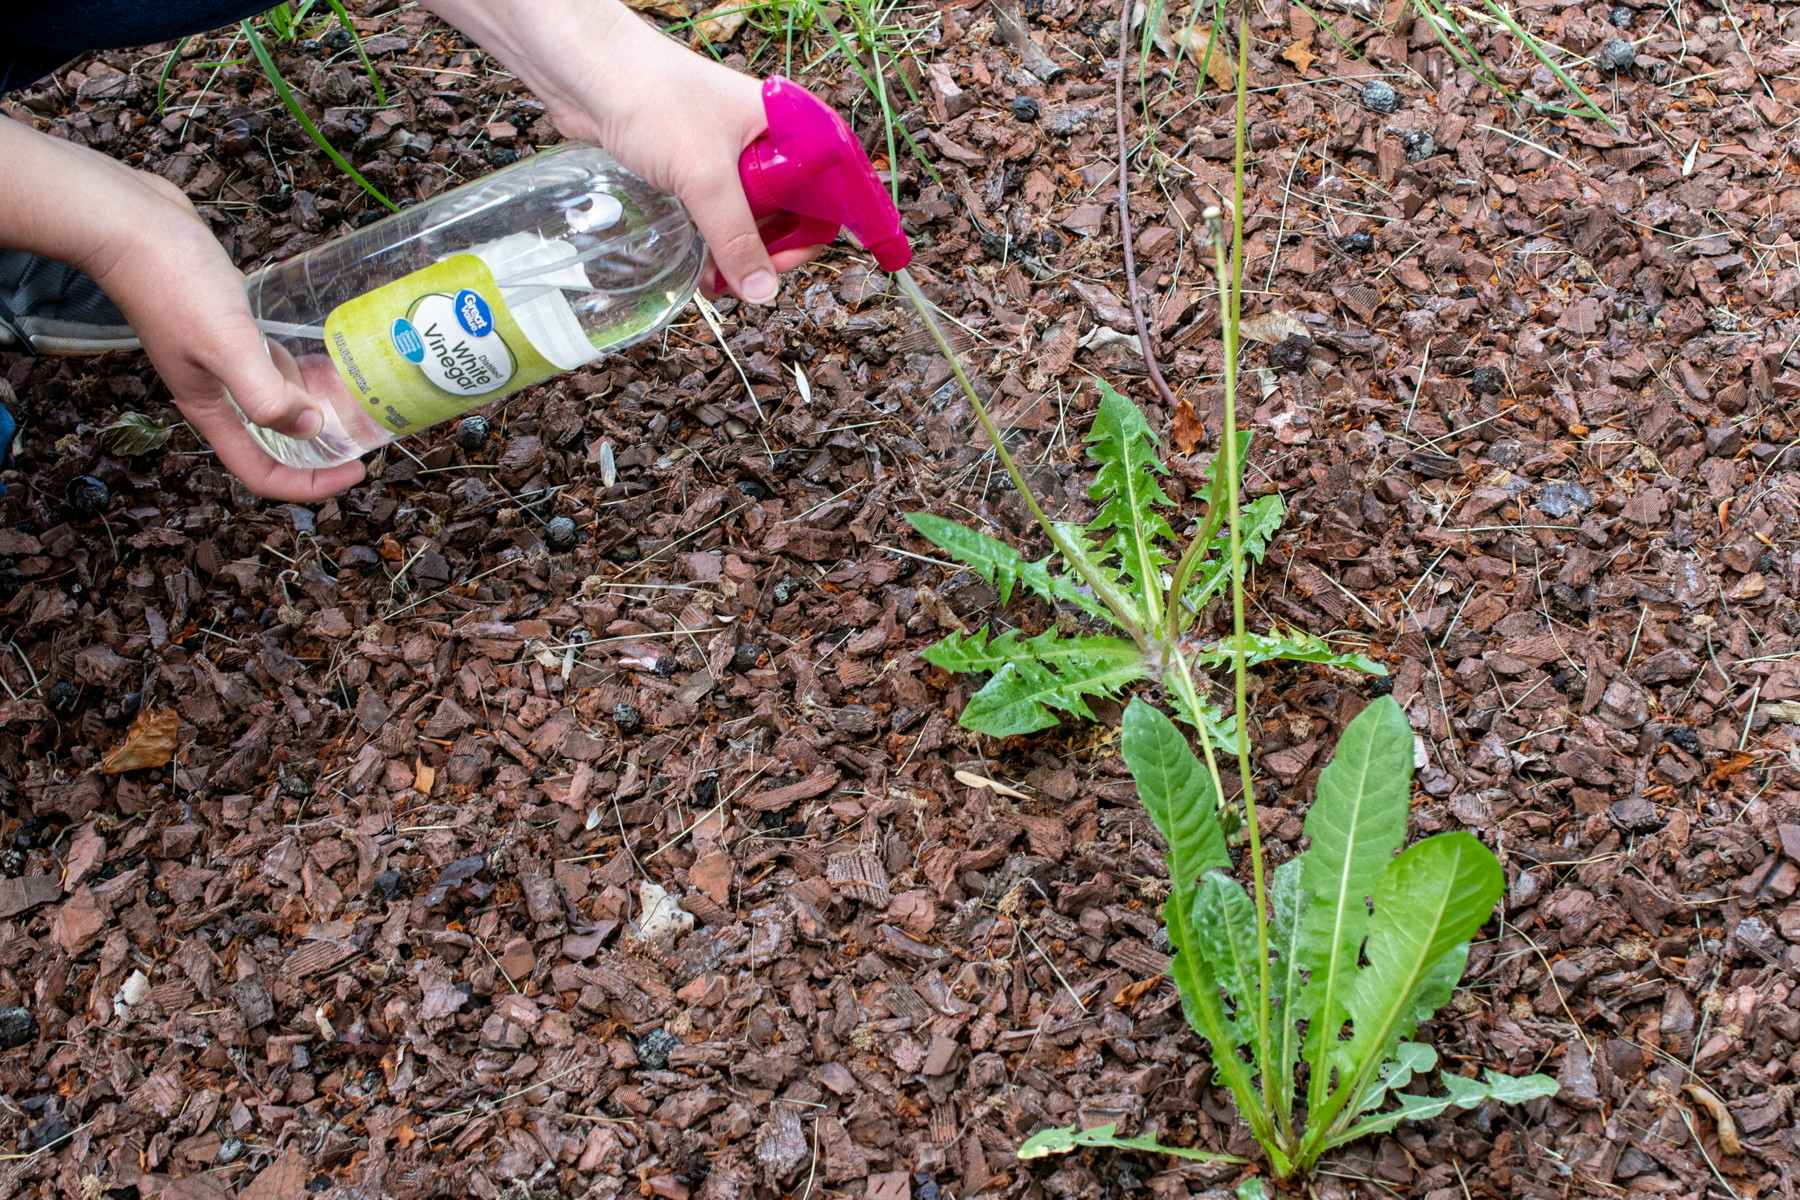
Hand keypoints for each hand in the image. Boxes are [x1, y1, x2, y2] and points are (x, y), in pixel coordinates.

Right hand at [0, 120, 363, 501]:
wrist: (131, 221)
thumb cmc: (174, 283)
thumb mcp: (227, 347)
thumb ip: (266, 395)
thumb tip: (309, 429)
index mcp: (210, 408)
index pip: (261, 471)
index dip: (309, 484)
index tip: (356, 469)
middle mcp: (215, 390)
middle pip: (273, 440)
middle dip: (319, 445)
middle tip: (367, 431)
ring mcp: (220, 356)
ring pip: (276, 396)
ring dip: (314, 402)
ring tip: (360, 393)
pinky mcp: (226, 324)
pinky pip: (271, 358)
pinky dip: (298, 364)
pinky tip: (325, 352)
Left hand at [423, 0, 822, 303]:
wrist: (585, 72)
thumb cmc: (652, 100)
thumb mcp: (704, 175)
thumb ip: (736, 236)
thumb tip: (762, 292)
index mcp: (792, 126)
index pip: (830, 192)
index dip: (814, 233)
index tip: (780, 268)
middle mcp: (769, 141)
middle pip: (791, 213)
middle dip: (768, 253)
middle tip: (741, 282)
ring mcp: (732, 156)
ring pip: (752, 219)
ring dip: (737, 254)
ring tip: (713, 280)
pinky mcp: (697, 169)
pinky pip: (718, 215)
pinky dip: (713, 243)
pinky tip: (699, 265)